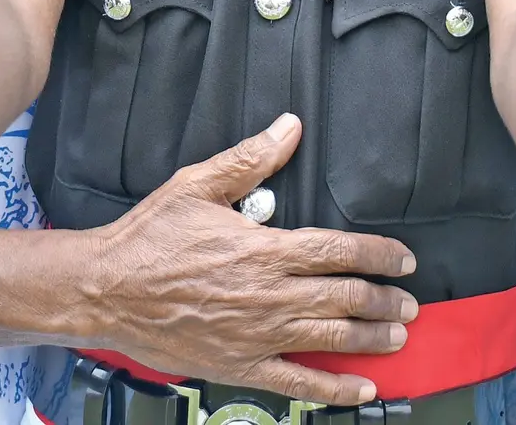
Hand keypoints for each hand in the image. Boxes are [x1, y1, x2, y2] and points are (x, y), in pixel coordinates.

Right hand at [87, 114, 417, 405]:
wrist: (106, 290)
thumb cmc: (149, 238)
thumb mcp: (197, 185)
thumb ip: (250, 160)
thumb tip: (289, 128)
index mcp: (264, 249)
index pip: (339, 251)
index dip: (379, 255)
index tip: (403, 259)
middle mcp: (269, 295)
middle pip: (346, 298)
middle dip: (385, 298)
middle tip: (409, 300)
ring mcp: (257, 335)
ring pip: (331, 339)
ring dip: (372, 337)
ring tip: (398, 334)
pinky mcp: (240, 366)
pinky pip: (298, 382)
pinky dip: (334, 387)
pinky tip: (361, 388)